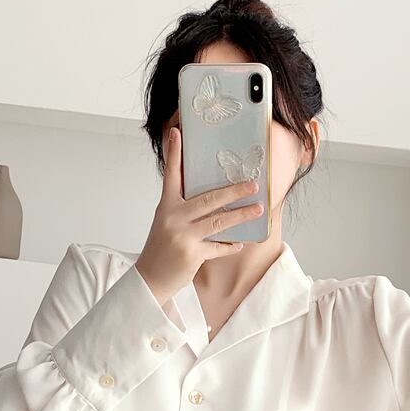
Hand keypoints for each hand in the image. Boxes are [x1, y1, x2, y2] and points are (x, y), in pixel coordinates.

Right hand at [135, 125, 264, 305]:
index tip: (177, 133)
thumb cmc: (162, 246)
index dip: (174, 153)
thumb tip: (213, 195)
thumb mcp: (167, 221)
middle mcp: (174, 218)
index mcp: (166, 206)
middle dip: (234, 191)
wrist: (150, 278)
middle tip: (253, 184)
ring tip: (259, 210)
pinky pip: (218, 247)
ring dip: (242, 215)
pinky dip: (230, 245)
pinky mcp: (192, 254)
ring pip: (219, 222)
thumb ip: (184, 207)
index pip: (171, 175)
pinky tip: (240, 242)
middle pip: (209, 199)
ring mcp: (183, 236)